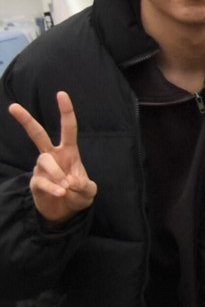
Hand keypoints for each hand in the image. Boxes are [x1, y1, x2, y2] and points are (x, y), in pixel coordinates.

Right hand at [9, 91, 96, 223]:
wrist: (65, 212)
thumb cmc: (77, 194)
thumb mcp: (89, 190)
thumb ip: (85, 185)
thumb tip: (71, 181)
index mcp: (68, 152)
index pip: (67, 128)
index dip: (65, 111)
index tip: (61, 94)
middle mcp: (52, 156)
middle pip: (38, 135)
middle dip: (26, 120)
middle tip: (13, 107)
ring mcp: (41, 168)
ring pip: (45, 161)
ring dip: (58, 174)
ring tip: (67, 187)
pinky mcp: (35, 182)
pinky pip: (42, 181)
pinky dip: (53, 188)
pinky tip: (61, 193)